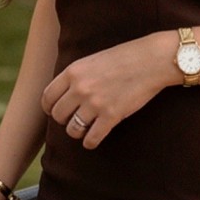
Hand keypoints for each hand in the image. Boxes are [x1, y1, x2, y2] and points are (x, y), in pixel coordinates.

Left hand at [41, 31, 176, 149]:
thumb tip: (64, 94)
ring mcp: (95, 103)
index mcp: (73, 71)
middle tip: (74, 118)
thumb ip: (77, 76)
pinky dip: (90, 142)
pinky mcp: (111, 116)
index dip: (50, 107)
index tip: (55, 111)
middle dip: (64, 119)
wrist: (151, 60)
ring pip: (72, 129)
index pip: (48, 97)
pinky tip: (93, 139)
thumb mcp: (93, 60)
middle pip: (58, 115)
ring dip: (77, 132)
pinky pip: (91, 139)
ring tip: (84, 129)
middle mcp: (80, 88)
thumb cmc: (124, 57)